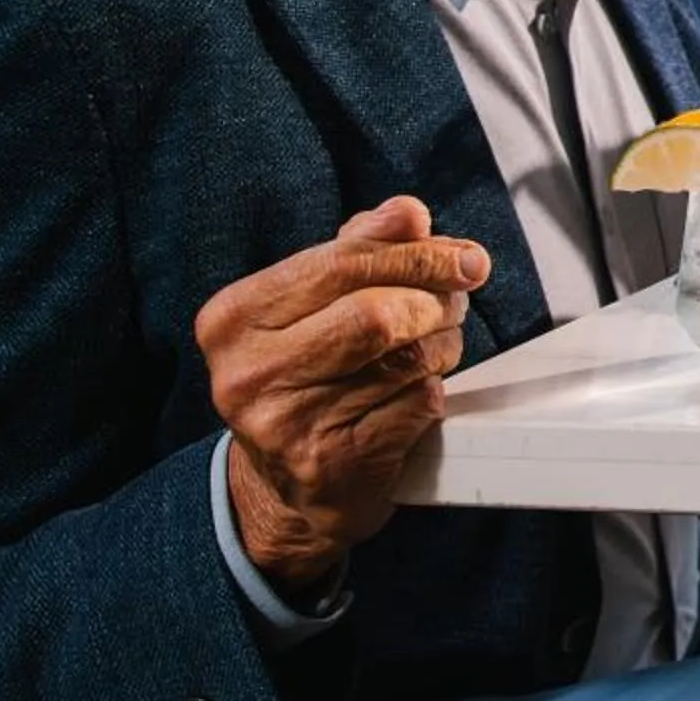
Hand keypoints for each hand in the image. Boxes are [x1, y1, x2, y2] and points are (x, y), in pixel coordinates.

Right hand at [194, 198, 488, 597]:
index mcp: (234, 319)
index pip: (342, 263)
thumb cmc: (303, 375)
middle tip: (458, 296)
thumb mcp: (309, 305)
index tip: (465, 256)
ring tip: (437, 341)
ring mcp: (287, 424)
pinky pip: (419, 403)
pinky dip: (436, 387)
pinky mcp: (333, 463)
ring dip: (444, 342)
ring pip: (408, 359)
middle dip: (435, 298)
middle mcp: (250, 373)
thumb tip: (407, 213)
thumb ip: (357, 250)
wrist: (282, 487)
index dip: (416, 253)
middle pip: (377, 313)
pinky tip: (421, 387)